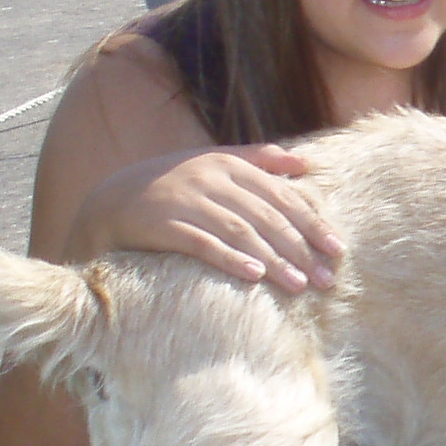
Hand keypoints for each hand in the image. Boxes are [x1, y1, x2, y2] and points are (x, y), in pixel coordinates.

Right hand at [75, 146, 340, 290]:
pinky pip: (201, 243)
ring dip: (273, 259)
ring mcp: (184, 200)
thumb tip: (304, 164)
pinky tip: (253, 276)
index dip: (312, 222)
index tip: (338, 249)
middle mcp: (208, 178)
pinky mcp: (161, 224)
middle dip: (299, 248)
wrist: (108, 203)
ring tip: (298, 285)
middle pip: (265, 216)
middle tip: (325, 280)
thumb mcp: (211, 165)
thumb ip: (257, 160)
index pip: (280, 195)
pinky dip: (228, 258)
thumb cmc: (171, 187)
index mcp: (226, 164)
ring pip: (239, 231)